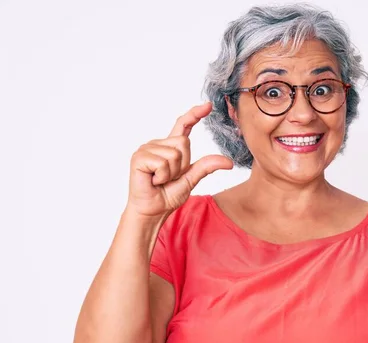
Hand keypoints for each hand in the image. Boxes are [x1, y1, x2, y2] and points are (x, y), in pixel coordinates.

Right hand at [126, 102, 233, 217]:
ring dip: (171, 173)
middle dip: (182, 165)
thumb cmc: (168, 196)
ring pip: (174, 154)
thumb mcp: (192, 179)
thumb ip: (206, 167)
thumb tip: (228, 162)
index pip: (184, 125)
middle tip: (169, 177)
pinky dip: (162, 176)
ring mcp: (147, 149)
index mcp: (170, 147)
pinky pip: (162, 162)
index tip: (208, 105)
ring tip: (160, 180)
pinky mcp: (139, 157)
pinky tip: (153, 180)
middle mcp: (158, 144)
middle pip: (183, 143)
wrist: (153, 211)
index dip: (195, 114)